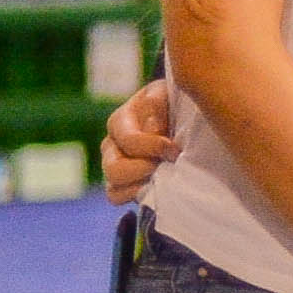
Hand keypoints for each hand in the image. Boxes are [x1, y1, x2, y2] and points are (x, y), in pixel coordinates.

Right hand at [95, 79, 175, 199]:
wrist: (181, 120)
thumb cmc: (174, 103)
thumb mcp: (166, 95)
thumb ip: (156, 107)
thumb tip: (151, 131)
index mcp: (120, 122)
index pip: (129, 141)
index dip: (153, 148)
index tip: (175, 149)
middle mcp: (111, 146)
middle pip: (114, 170)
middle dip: (144, 170)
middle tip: (168, 165)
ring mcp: (114, 167)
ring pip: (113, 188)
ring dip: (141, 185)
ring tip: (164, 176)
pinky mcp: (121, 185)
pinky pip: (117, 197)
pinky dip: (136, 196)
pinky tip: (158, 188)